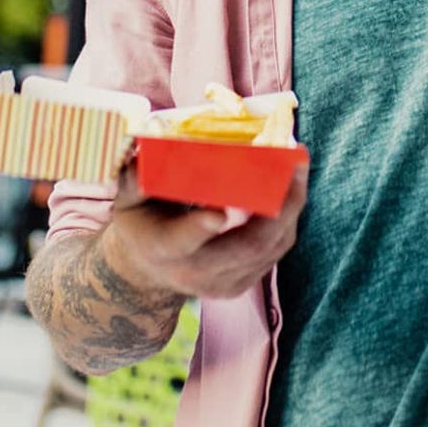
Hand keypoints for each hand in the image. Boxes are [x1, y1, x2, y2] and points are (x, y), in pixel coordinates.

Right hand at [102, 161, 308, 302]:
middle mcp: (193, 274)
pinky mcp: (242, 283)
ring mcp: (222, 283)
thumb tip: (144, 143)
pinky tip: (293, 188)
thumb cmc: (141, 222)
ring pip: (268, 249)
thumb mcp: (128, 199)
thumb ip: (135, 175)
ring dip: (291, 208)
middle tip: (295, 166)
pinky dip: (288, 218)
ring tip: (300, 168)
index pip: (180, 241)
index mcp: (160, 249)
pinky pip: (274, 251)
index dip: (199, 228)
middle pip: (244, 247)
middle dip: (278, 207)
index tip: (220, 212)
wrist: (146, 271)